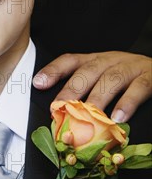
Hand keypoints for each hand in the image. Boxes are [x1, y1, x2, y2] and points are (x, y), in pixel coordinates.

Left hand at [32, 51, 151, 121]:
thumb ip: (87, 90)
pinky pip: (138, 89)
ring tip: (88, 116)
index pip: (71, 60)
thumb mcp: (105, 77)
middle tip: (60, 108)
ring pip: (110, 79)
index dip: (53, 70)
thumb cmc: (129, 78)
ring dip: (98, 99)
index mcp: (96, 60)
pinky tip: (119, 118)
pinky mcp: (150, 77)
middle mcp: (110, 60)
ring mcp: (130, 67)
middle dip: (71, 90)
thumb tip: (62, 113)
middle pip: (87, 71)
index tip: (38, 83)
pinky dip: (127, 103)